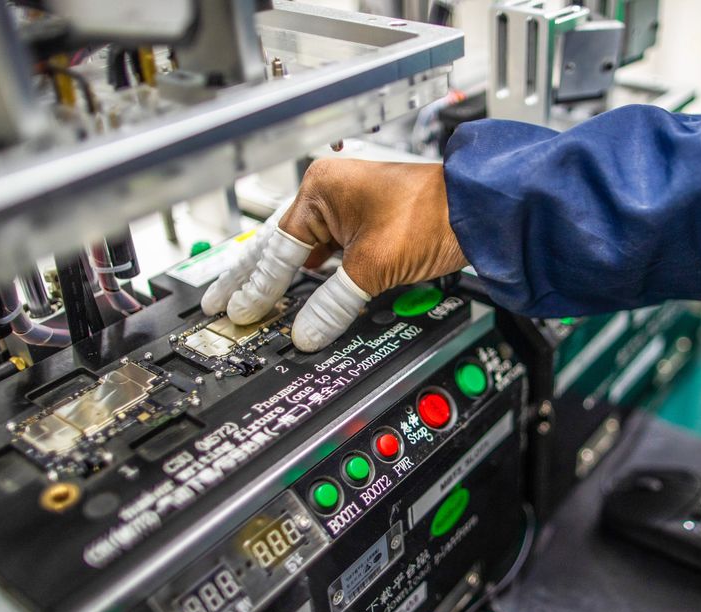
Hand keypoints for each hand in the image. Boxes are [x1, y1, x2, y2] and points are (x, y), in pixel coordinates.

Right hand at [200, 158, 465, 351]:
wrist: (480, 211)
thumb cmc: (432, 217)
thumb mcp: (373, 268)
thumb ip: (333, 304)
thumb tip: (306, 333)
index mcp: (321, 189)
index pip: (278, 249)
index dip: (257, 287)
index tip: (238, 312)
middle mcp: (331, 190)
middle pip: (280, 243)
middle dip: (251, 276)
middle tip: (219, 301)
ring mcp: (351, 203)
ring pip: (306, 247)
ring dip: (285, 275)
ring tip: (255, 300)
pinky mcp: (370, 219)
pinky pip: (332, 249)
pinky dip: (317, 271)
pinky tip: (305, 288)